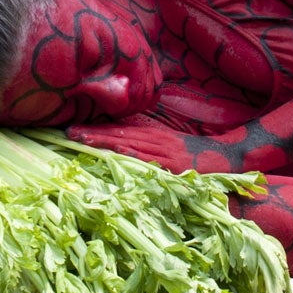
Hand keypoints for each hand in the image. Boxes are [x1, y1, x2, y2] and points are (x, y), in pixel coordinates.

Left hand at [69, 119, 224, 174]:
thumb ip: (150, 148)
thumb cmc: (196, 157)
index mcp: (154, 136)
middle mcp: (156, 140)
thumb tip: (124, 150)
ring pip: (128, 143)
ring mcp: (163, 151)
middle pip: (120, 134)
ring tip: (79, 139)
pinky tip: (112, 152)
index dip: (98, 129)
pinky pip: (147, 158)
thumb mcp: (171, 148)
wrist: (225, 158)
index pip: (121, 130)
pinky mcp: (172, 164)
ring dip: (102, 140)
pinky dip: (129, 154)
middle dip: (93, 133)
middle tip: (67, 131)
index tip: (74, 128)